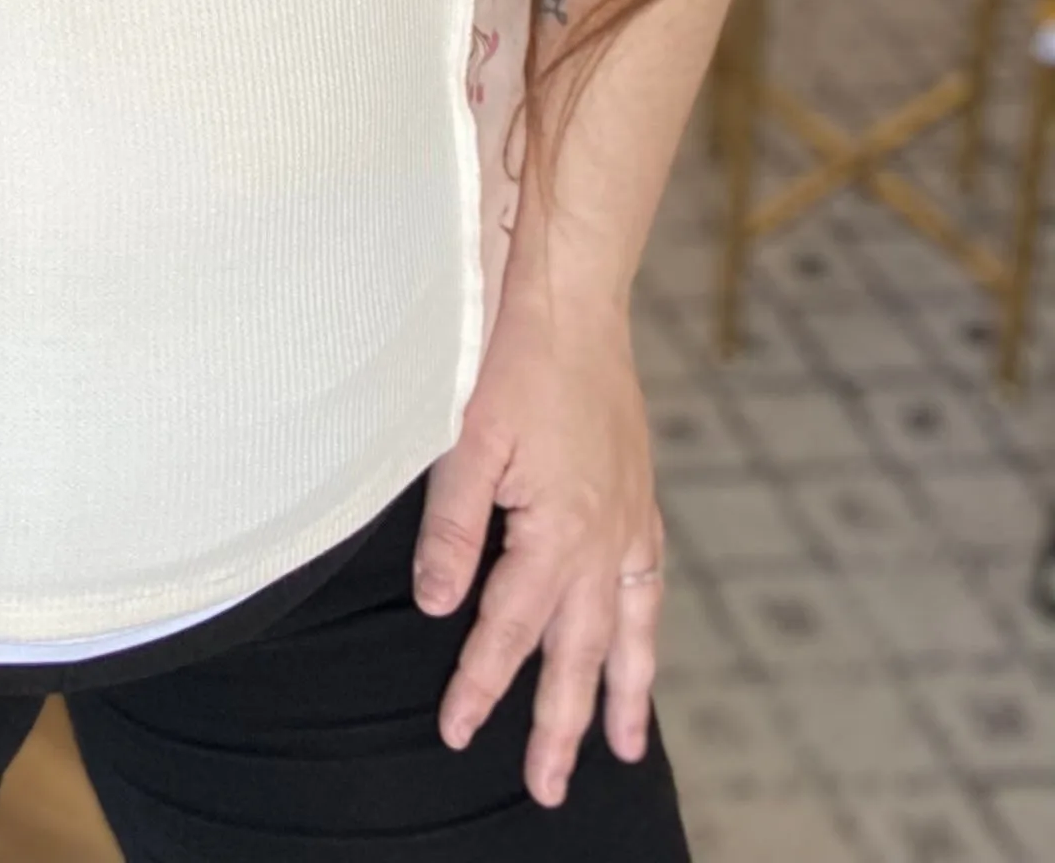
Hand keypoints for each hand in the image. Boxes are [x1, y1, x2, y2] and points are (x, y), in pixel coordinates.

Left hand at [412, 274, 663, 807]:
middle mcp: (604, 539)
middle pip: (579, 653)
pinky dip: (647, 626)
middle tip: (547, 788)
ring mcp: (629, 518)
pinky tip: (640, 644)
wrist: (573, 301)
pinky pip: (649, 582)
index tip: (457, 731)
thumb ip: (453, 530)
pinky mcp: (638, 494)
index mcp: (557, 533)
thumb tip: (438, 606)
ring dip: (622, 692)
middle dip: (560, 725)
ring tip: (620, 748)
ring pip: (630, 629)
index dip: (480, 685)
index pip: (510, 631)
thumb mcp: (464, 442)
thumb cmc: (513, 360)